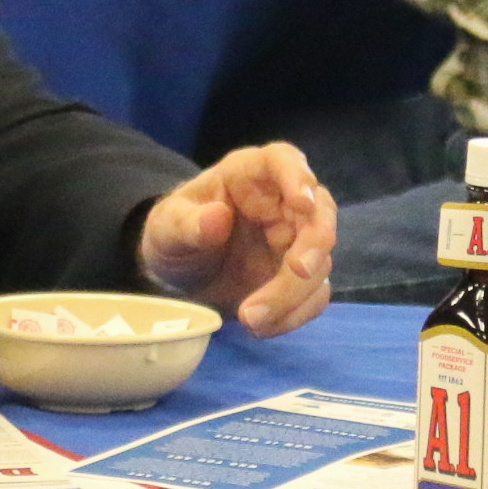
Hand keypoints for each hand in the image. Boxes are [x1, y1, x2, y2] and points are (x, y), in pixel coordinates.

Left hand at [137, 143, 335, 334]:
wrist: (179, 274)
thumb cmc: (173, 235)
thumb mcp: (166, 228)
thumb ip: (187, 223)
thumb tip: (218, 217)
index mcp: (250, 175)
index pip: (283, 160)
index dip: (299, 178)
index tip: (303, 203)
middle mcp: (282, 202)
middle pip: (319, 214)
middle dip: (314, 245)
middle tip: (297, 272)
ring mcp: (295, 241)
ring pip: (320, 262)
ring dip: (294, 294)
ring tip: (250, 319)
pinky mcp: (298, 277)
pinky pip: (314, 295)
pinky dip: (294, 315)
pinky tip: (262, 328)